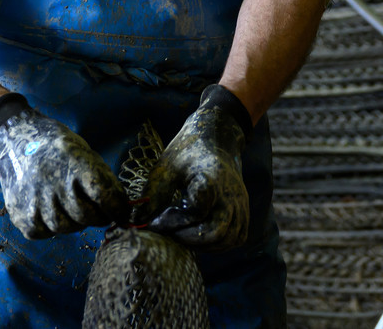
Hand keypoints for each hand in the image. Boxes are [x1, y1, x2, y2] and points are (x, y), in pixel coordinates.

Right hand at [0, 109, 128, 238]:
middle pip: (86, 215)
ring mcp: (34, 200)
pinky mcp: (21, 214)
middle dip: (98, 217)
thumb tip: (120, 205)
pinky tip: (52, 211)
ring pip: (65, 228)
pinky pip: (44, 232)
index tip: (123, 213)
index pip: (103, 194)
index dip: (118, 208)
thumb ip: (100, 177)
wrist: (15, 140)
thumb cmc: (56, 146)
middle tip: (98, 212)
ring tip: (72, 209)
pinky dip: (52, 227)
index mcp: (73, 161)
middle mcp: (53, 182)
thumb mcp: (82, 151)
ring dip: (75, 222)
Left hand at [143, 84, 250, 250]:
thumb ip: (154, 194)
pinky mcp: (243, 209)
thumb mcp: (166, 167)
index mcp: (210, 180)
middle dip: (189, 239)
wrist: (217, 136)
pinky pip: (237, 237)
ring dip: (205, 245)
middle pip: (216, 231)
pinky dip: (220, 244)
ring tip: (183, 237)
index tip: (155, 223)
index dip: (173, 222)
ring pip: (228, 238)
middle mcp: (230, 194)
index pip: (196, 212)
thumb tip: (139, 221)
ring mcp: (240, 203)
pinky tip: (201, 238)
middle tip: (169, 235)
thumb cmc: (188, 150)